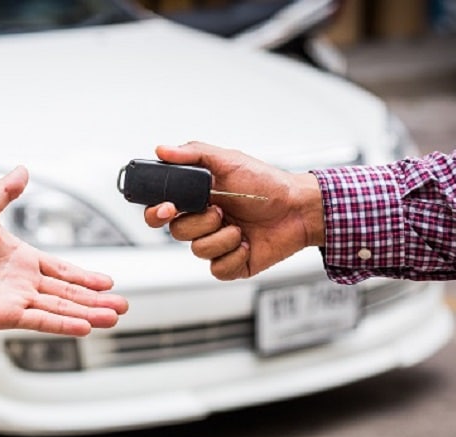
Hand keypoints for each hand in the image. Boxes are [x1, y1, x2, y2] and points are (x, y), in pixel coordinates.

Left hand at [0, 166, 127, 335]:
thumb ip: (6, 192)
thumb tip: (22, 169)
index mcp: (23, 259)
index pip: (63, 270)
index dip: (86, 277)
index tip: (108, 282)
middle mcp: (24, 282)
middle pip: (69, 293)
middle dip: (96, 300)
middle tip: (121, 305)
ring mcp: (17, 299)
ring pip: (61, 308)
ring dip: (87, 313)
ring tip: (112, 317)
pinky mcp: (6, 314)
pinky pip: (41, 320)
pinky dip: (63, 324)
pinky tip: (85, 327)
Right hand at [144, 142, 324, 279]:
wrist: (298, 209)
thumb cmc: (267, 184)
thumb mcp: (229, 160)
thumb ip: (193, 153)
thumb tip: (163, 150)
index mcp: (197, 199)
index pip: (161, 210)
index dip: (157, 213)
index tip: (169, 208)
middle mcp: (203, 222)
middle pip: (177, 232)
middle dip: (200, 222)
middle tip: (220, 211)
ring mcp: (217, 244)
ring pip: (198, 250)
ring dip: (223, 237)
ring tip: (241, 227)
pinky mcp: (232, 263)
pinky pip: (218, 268)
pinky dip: (235, 255)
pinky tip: (248, 243)